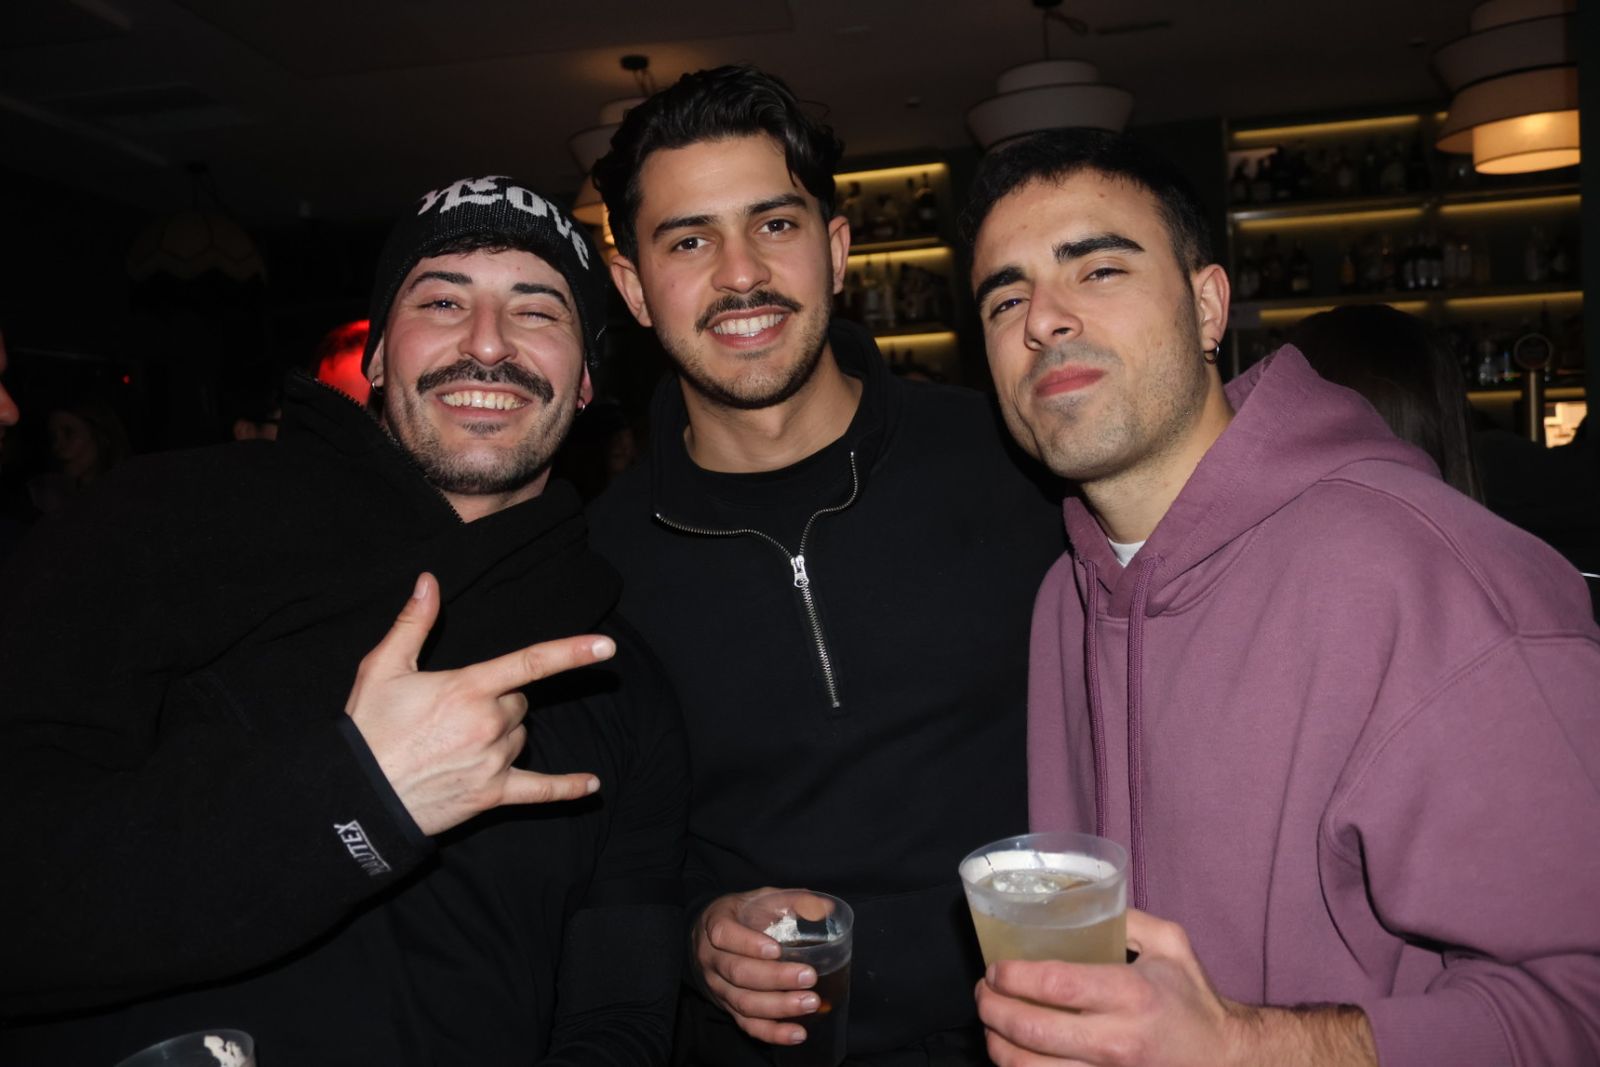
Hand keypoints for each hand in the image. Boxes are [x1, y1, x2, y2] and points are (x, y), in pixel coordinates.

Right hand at [345, 572, 612, 835]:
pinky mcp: (492, 794)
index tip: (606, 646)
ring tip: (458, 744)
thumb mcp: (382, 669)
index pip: (531, 663)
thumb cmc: (367, 729)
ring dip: (504, 735)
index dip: (571, 652)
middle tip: (455, 714)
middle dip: (499, 702)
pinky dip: (567, 788)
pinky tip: (592, 786)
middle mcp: (488, 724)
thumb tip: (429, 581)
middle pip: (520, 702)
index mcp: (468, 688)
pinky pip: (540, 790)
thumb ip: (412, 623)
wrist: (354, 796)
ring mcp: (493, 761)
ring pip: (522, 737)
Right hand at [693, 889, 821, 1046]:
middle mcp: (711, 958)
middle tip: (808, 976)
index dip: (749, 944)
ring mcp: (718, 987)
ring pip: (743, 1002)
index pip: (724, 935)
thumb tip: (826, 908)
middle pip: (738, 973)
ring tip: (810, 1003)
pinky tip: (798, 1033)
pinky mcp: (728, 1008)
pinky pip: (748, 1025)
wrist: (706, 938)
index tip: (777, 949)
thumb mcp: (759, 898)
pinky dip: (773, 1033)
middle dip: (775, 978)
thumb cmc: (740, 916)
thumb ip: (791, 900)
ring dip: (778, 1007)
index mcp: (716, 924)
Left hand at [976, 909, 1249, 1066]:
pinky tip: (1015, 1055)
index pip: (1056, 985)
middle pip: (1031, 1030)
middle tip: (983, 993)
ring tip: (990, 1026)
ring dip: (997, 1045)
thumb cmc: (1193, 999)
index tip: (995, 968)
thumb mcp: (1170, 944)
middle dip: (992, 1009)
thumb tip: (1078, 898)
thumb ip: (1127, 917)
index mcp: (1131, 995)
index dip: (1014, 976)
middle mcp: (1116, 1041)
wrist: (1225, 1059)